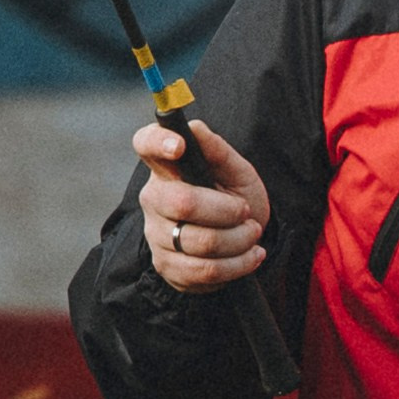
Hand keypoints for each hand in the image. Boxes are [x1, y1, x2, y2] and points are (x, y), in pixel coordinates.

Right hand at [136, 118, 270, 293]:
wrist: (242, 241)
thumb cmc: (234, 198)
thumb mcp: (236, 172)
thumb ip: (217, 150)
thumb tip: (196, 127)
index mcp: (167, 167)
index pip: (146, 144)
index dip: (157, 142)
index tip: (179, 146)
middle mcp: (154, 198)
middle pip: (183, 203)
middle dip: (227, 211)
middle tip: (245, 212)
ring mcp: (157, 235)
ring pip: (200, 242)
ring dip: (239, 240)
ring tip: (252, 234)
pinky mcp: (168, 267)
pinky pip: (204, 271)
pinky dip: (238, 265)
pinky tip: (251, 256)